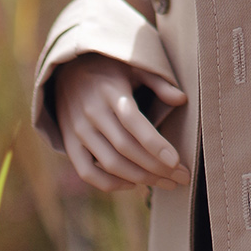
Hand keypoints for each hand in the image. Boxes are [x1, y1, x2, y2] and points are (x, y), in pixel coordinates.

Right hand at [53, 52, 188, 193]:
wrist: (67, 72)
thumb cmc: (110, 71)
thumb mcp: (134, 67)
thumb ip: (158, 82)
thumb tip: (182, 99)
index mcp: (110, 91)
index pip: (132, 120)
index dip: (154, 143)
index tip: (176, 161)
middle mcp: (92, 112)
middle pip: (125, 148)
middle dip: (157, 167)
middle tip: (182, 177)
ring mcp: (78, 130)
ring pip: (110, 163)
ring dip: (141, 178)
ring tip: (167, 183)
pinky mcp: (69, 144)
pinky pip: (87, 172)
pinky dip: (110, 184)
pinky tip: (133, 184)